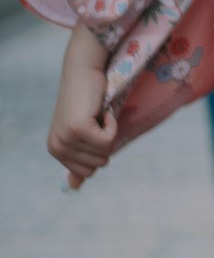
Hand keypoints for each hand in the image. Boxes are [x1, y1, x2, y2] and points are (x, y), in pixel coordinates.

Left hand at [47, 22, 117, 189]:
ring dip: (109, 132)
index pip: (87, 172)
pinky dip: (113, 123)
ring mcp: (66, 139)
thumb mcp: (82, 132)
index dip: (99, 151)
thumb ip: (79, 160)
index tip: (92, 128)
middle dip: (105, 143)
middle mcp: (57, 147)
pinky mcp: (79, 129)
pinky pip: (108, 140)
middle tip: (96, 120)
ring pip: (104, 153)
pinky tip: (102, 109)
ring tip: (98, 113)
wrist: (84, 69)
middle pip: (97, 165)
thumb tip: (75, 187)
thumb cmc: (87, 98)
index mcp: (55, 150)